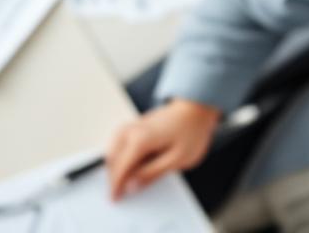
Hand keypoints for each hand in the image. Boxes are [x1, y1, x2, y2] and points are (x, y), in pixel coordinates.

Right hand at [105, 98, 220, 199]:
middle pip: (113, 159)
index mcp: (141, 140)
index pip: (121, 168)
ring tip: (121, 181)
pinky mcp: (135, 124)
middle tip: (118, 193)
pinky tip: (125, 162)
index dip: (116, 186)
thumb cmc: (191, 132)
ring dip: (113, 166)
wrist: (196, 108)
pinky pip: (118, 141)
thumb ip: (152, 174)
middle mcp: (131, 131)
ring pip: (112, 149)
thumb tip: (132, 186)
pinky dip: (117, 154)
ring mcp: (132, 125)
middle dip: (113, 177)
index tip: (115, 198)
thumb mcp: (177, 159)